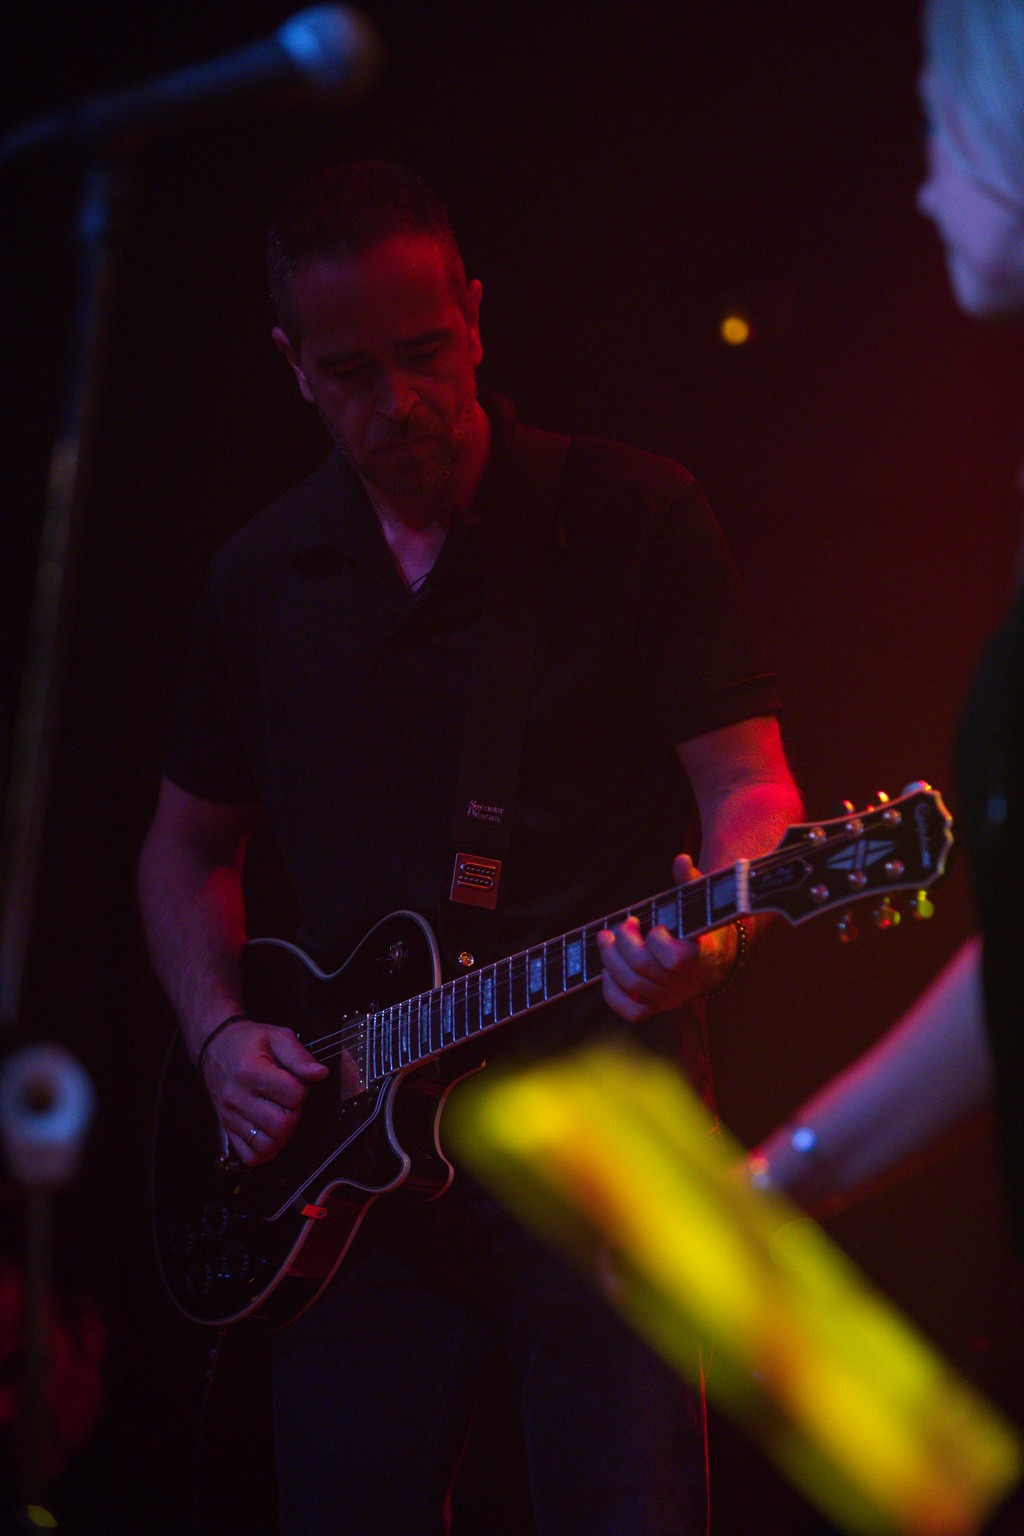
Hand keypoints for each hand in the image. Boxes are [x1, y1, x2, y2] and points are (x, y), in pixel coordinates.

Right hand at [200, 1019, 328, 1166]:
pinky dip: (265, 1150)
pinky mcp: (227, 1127)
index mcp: (250, 1071)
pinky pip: (249, 1155)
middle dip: (295, 1114)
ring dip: (283, 1134)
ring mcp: (230, 1115)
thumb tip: (320, 1073)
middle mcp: (237, 1096)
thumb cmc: (247, 1041)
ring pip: (267, 1144)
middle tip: (290, 1101)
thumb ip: (300, 1056)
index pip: (292, 1096)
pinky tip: (270, 1132)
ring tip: (281, 1115)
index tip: (298, 1083)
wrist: (215, 1047)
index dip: (303, 1090)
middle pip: (281, 1125)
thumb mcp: (277, 1036)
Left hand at [596, 854, 736, 1023]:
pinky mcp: (655, 1007)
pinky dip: (612, 993)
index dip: (658, 941)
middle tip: (623, 924)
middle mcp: (685, 983)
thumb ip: (691, 883)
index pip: (675, 958)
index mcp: (700, 958)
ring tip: (605, 938)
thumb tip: (680, 860)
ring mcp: (669, 998)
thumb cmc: (703, 927)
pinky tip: (607, 972)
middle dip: (624, 942)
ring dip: (610, 959)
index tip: (656, 926)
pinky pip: (630, 1010)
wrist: (715, 962)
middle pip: (642, 968)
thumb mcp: (702, 904)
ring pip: (631, 986)